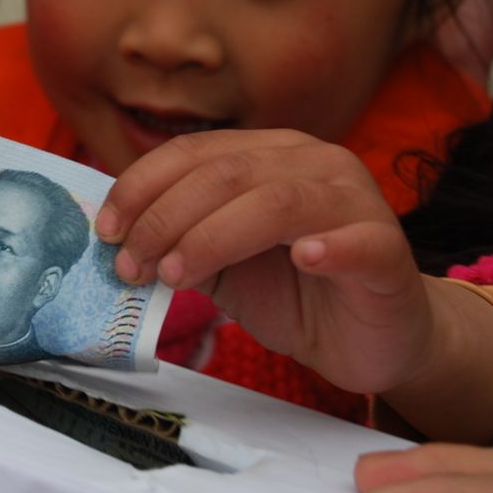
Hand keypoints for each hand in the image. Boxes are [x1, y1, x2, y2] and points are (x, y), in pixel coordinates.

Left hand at [95, 128, 433, 394]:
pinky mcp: (387, 250)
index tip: (105, 232)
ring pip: (276, 202)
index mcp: (269, 154)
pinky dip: (326, 247)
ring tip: (175, 276)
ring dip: (212, 237)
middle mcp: (314, 163)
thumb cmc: (292, 292)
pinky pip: (356, 240)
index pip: (193, 153)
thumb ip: (177, 242)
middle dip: (164, 219)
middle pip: (226, 174)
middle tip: (131, 266)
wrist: (370, 339)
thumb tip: (114, 241)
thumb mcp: (219, 265)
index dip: (141, 187)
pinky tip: (300, 260)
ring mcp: (356, 202)